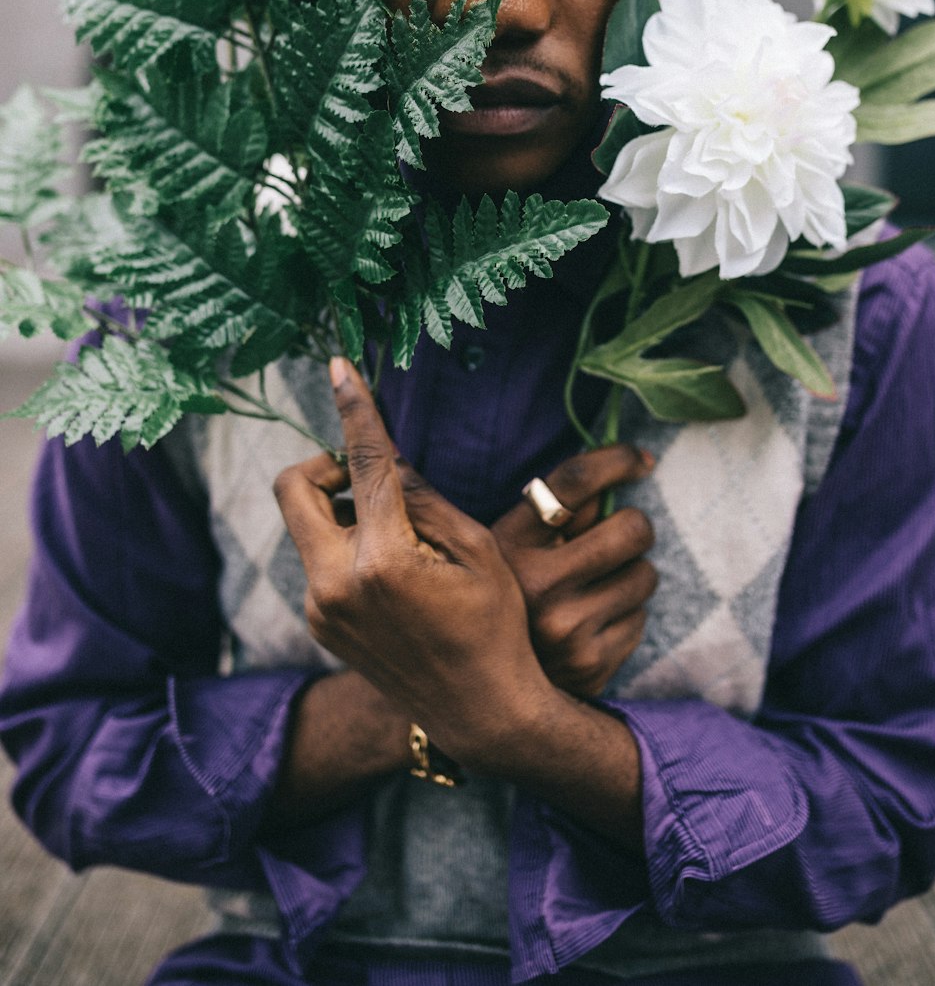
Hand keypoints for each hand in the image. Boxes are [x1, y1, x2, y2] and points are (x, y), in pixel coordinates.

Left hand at [273, 357, 551, 765]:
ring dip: (341, 508)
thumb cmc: (495, 624)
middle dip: (325, 464)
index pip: (365, 463)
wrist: (479, 712)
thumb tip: (384, 458)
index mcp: (383, 560)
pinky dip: (345, 543)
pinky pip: (318, 558)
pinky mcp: (320, 623)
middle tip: (370, 475)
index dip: (354, 408)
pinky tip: (393, 566)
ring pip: (307, 522)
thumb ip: (423, 496)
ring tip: (401, 531)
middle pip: (294, 486)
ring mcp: (321, 608)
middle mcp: (337, 584)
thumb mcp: (477, 549)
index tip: (340, 367)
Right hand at [490, 448, 656, 696]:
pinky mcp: (592, 665)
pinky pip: (641, 619)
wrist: (483, 685)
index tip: (643, 459)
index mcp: (508, 544)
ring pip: (645, 575)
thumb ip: (560, 509)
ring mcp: (566, 631)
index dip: (617, 460)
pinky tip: (593, 623)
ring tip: (596, 587)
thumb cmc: (509, 593)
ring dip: (630, 575)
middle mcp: (535, 586)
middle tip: (619, 537)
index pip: (574, 482)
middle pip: (631, 529)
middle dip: (633, 528)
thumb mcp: (512, 545)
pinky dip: (625, 615)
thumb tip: (631, 464)